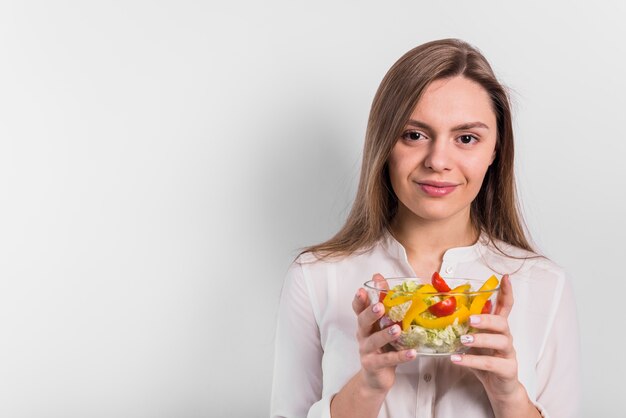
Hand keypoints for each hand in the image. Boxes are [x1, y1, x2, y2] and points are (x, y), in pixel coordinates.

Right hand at [352, 273, 416, 392]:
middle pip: (362, 322)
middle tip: (380, 307)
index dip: (359, 299)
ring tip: (397, 329)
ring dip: (385, 334)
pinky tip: (412, 353)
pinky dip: (400, 356)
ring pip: (374, 341)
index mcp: (366, 323)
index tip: (362, 289)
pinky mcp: (373, 365)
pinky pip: (387, 359)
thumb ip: (383, 302)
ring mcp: (366, 350)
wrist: (376, 376)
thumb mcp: (382, 325)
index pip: (358, 308)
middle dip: (370, 313)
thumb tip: (379, 276)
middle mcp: (363, 335)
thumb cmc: (382, 346)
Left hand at [450, 275, 533, 412]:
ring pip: (500, 342)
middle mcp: (506, 338)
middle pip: (503, 323)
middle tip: (470, 319)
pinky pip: (491, 364)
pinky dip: (472, 361)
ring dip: (480, 339)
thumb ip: (465, 328)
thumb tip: (441, 313)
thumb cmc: (486, 361)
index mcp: (498, 328)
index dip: (507, 292)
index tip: (505, 278)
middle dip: (487, 319)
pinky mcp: (507, 370)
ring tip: (463, 340)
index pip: (506, 307)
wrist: (500, 388)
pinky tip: (457, 359)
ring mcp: (509, 354)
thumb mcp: (475, 342)